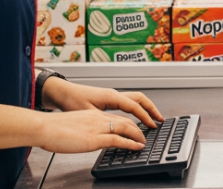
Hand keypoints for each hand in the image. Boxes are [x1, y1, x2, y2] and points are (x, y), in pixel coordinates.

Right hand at [33, 109, 149, 154]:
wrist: (43, 127)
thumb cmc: (51, 129)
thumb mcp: (70, 126)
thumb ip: (81, 130)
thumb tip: (83, 137)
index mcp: (91, 115)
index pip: (114, 117)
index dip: (126, 123)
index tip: (133, 128)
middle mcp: (97, 119)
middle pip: (124, 120)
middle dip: (137, 127)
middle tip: (145, 134)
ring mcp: (97, 128)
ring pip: (125, 127)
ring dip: (137, 135)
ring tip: (144, 141)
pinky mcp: (94, 139)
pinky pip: (118, 139)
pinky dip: (131, 143)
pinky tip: (137, 147)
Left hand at [41, 77, 162, 127]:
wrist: (62, 93)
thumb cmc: (72, 101)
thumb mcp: (87, 114)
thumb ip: (104, 121)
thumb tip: (118, 130)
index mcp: (111, 96)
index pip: (134, 106)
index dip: (145, 116)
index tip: (153, 125)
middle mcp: (114, 94)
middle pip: (139, 98)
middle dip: (151, 109)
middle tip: (160, 120)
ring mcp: (112, 96)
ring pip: (135, 99)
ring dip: (145, 108)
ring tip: (152, 119)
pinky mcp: (108, 99)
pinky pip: (128, 102)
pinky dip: (137, 108)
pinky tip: (137, 117)